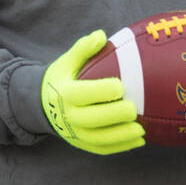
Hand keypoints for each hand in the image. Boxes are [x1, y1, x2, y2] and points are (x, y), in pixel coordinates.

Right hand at [41, 30, 145, 153]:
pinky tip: (138, 141)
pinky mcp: (82, 144)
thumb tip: (101, 35)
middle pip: (92, 120)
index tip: (120, 86)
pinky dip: (120, 147)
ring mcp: (75, 133)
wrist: (44, 105)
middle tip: (134, 109)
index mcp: (65, 93)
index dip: (101, 91)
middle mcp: (68, 116)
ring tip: (141, 130)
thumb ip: (83, 49)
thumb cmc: (63, 78)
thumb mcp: (67, 61)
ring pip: (99, 139)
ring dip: (121, 136)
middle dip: (114, 116)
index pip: (82, 94)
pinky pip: (102, 149)